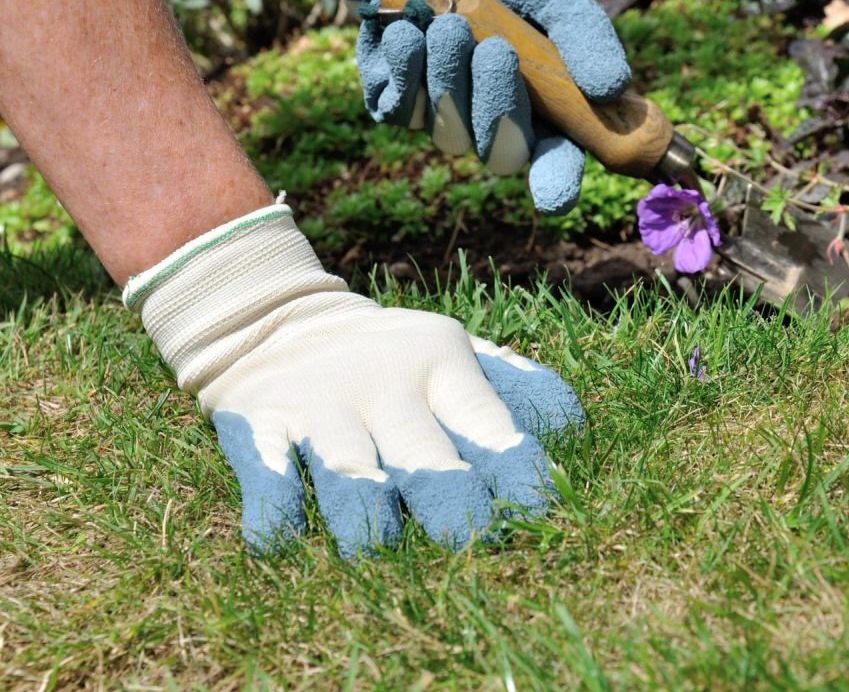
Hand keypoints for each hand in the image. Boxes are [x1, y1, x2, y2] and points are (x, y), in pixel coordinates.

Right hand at [123, 203, 583, 557]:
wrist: (281, 319)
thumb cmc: (392, 355)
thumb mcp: (453, 350)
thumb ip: (515, 384)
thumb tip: (573, 429)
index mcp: (441, 364)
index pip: (483, 418)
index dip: (511, 464)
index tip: (537, 507)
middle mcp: (385, 383)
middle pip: (420, 451)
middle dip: (447, 497)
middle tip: (469, 539)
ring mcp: (321, 403)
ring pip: (347, 466)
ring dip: (362, 511)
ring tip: (374, 546)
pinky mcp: (259, 422)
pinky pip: (266, 469)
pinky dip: (273, 505)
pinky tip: (278, 538)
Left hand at [260, 0, 631, 214]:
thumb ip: (580, 28)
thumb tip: (615, 89)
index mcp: (540, 94)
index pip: (556, 155)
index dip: (558, 179)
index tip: (557, 195)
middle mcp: (492, 111)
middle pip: (502, 153)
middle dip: (498, 106)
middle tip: (494, 49)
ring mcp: (441, 110)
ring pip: (449, 133)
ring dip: (449, 77)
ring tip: (446, 22)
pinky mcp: (393, 98)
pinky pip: (402, 110)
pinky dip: (408, 68)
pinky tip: (406, 28)